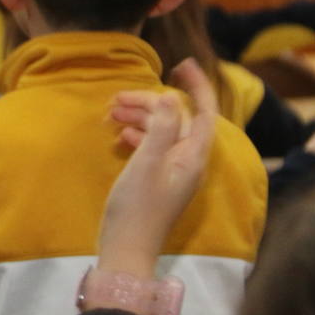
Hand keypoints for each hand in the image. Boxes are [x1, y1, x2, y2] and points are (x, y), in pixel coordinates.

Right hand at [100, 59, 217, 277]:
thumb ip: (161, 128)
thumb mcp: (146, 163)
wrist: (126, 250)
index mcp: (192, 156)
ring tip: (111, 112)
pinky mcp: (158, 182)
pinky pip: (153, 148)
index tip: (179, 64)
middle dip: (151, 103)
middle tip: (118, 96)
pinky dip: (138, 135)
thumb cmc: (136, 208)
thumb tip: (171, 97)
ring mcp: (173, 173)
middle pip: (177, 120)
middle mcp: (188, 163)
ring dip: (141, 118)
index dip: (195, 86)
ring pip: (163, 134)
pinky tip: (120, 135)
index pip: (203, 112)